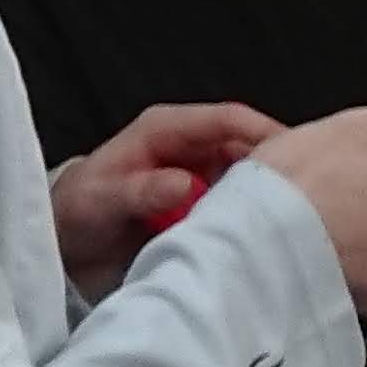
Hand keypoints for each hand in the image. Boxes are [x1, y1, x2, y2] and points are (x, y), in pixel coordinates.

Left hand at [51, 101, 278, 284]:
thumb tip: (185, 184)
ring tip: (286, 223)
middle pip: (248, 147)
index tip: (294, 157)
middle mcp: (189, 147)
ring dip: (264, 198)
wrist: (63, 247)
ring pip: (249, 178)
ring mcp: (200, 176)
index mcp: (165, 129)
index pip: (227, 119)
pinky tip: (263, 238)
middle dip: (275, 168)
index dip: (264, 133)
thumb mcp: (99, 201)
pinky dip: (251, 219)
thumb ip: (140, 191)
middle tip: (303, 198)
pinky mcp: (204, 204)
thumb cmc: (75, 213)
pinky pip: (238, 205)